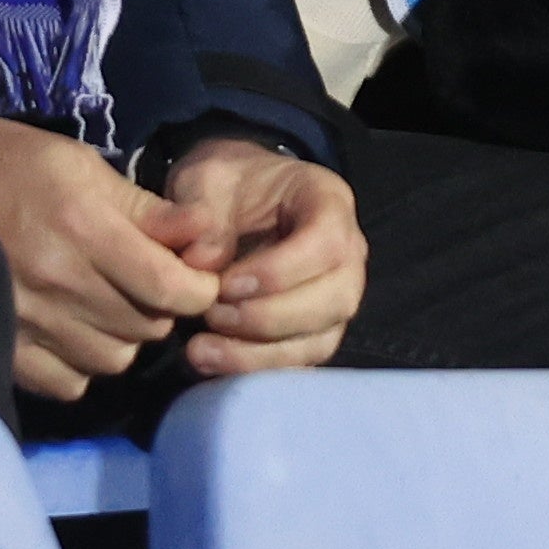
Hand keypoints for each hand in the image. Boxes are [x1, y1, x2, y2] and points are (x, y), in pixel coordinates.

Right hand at [0, 100, 217, 399]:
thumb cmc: (14, 166)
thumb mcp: (84, 167)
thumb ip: (147, 209)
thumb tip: (206, 235)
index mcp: (84, 227)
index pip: (168, 287)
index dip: (200, 290)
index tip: (199, 279)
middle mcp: (57, 281)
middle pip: (146, 326)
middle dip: (164, 308)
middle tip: (150, 284)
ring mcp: (27, 321)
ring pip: (113, 360)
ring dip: (125, 337)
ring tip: (111, 306)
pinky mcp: (3, 347)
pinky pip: (69, 384)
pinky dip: (83, 365)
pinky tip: (76, 332)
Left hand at [143, 139, 363, 374]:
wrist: (232, 203)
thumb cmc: (227, 187)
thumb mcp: (208, 179)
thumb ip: (203, 211)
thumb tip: (202, 265)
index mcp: (328, 202)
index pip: (326, 242)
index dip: (279, 271)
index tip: (225, 284)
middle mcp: (347, 253)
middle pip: (334, 299)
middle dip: (268, 318)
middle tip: (211, 315)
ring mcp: (335, 297)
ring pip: (320, 340)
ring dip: (259, 354)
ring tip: (201, 349)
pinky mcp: (316, 332)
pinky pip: (301, 363)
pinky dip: (258, 370)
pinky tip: (213, 363)